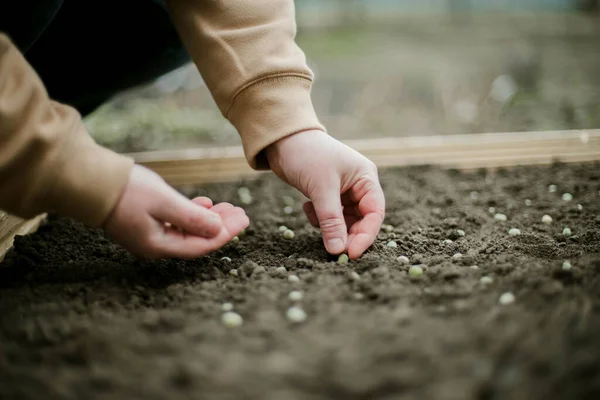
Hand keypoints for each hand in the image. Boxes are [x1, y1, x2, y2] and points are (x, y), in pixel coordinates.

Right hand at [104, 165, 248, 258]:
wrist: (90, 182)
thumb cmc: (126, 192)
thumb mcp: (164, 202)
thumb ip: (193, 218)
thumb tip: (218, 230)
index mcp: (159, 245)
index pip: (202, 245)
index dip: (226, 233)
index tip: (245, 219)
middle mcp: (155, 245)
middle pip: (197, 241)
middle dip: (221, 227)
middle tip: (241, 212)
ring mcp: (148, 235)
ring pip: (188, 231)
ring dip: (208, 219)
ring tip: (227, 207)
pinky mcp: (144, 222)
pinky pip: (176, 223)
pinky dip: (192, 214)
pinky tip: (204, 204)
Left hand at [266, 130, 384, 259]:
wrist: (282, 140)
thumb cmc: (307, 156)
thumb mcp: (321, 189)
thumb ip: (331, 221)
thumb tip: (338, 251)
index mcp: (366, 178)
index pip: (374, 213)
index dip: (365, 236)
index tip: (352, 254)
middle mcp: (359, 186)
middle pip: (362, 221)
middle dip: (347, 235)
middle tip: (334, 250)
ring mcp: (344, 192)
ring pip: (344, 222)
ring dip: (330, 227)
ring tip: (314, 216)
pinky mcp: (328, 196)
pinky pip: (330, 218)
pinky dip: (319, 219)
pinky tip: (306, 207)